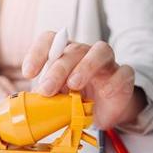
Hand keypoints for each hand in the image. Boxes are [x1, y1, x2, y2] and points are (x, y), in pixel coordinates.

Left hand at [22, 31, 146, 128]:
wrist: (101, 112)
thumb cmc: (74, 99)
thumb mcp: (56, 98)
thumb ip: (46, 94)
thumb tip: (30, 101)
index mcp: (63, 54)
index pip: (50, 40)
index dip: (37, 52)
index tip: (28, 73)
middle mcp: (84, 53)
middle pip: (73, 50)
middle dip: (57, 70)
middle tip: (46, 90)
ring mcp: (106, 63)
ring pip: (100, 51)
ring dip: (85, 66)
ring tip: (74, 85)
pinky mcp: (123, 76)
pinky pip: (124, 71)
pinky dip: (115, 81)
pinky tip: (105, 93)